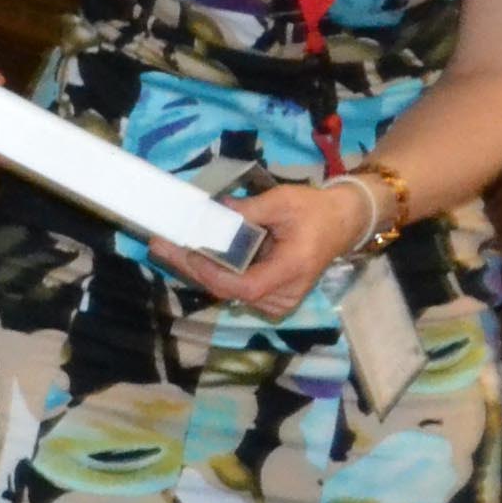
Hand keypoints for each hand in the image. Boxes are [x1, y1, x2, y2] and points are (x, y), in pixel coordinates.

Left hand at [152, 182, 374, 317]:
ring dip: (195, 270)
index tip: (189, 252)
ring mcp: (276, 300)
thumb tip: (213, 211)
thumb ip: (249, 210)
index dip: (213, 273)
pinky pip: (233, 286)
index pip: (246, 286)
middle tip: (159, 245)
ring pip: (227, 291)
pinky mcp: (268, 297)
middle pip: (229, 291)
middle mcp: (284, 294)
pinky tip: (186, 254)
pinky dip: (210, 270)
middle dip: (191, 268)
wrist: (342, 222)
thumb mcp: (284, 202)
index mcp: (292, 270)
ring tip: (165, 247)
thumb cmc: (315, 211)